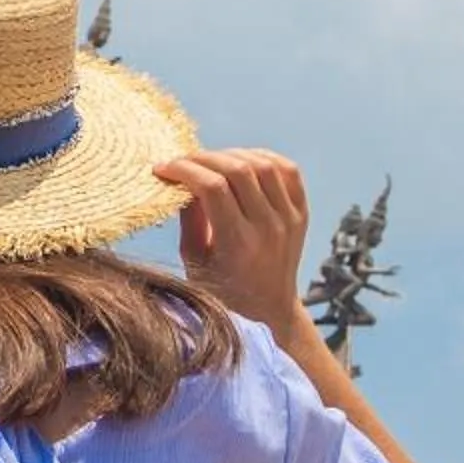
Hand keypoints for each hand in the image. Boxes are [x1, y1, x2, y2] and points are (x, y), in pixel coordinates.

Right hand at [154, 148, 310, 336]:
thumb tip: (181, 181)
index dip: (184, 170)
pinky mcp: (301, 212)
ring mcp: (290, 218)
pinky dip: (263, 157)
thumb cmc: (223, 290)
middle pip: (238, 170)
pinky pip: (287, 170)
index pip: (213, 188)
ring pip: (264, 164)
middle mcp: (269, 227)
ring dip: (231, 154)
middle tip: (182, 162)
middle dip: (203, 158)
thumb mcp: (194, 261)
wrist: (269, 308)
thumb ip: (190, 220)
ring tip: (210, 161)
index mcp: (239, 243)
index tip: (163, 169)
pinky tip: (242, 161)